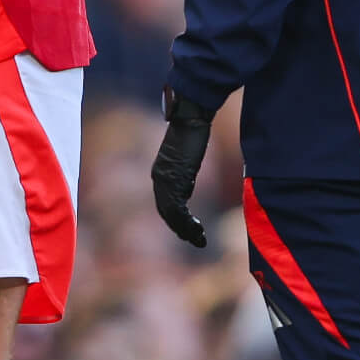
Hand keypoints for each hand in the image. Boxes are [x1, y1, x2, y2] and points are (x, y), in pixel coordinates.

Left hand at [151, 111, 212, 247]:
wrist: (190, 118)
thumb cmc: (191, 132)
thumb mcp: (186, 157)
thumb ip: (183, 171)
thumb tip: (187, 179)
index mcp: (161, 173)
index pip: (164, 204)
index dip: (175, 220)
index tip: (189, 230)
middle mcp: (159, 178)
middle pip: (165, 212)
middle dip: (180, 229)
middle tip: (196, 240)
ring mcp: (165, 179)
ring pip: (171, 214)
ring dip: (185, 230)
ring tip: (200, 239)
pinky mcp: (174, 179)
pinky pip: (177, 208)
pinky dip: (187, 222)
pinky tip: (198, 228)